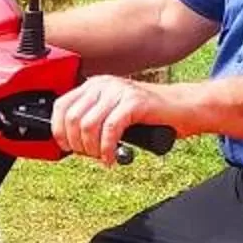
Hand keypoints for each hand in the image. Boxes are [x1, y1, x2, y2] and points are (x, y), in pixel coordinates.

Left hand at [52, 75, 172, 164]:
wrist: (184, 108)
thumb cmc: (151, 115)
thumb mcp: (113, 112)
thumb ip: (92, 120)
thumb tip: (68, 141)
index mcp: (95, 85)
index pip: (61, 106)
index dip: (59, 131)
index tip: (66, 147)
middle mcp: (104, 84)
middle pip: (72, 118)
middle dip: (76, 144)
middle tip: (88, 155)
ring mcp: (119, 91)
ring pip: (88, 125)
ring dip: (91, 149)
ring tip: (101, 157)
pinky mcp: (134, 102)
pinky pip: (110, 130)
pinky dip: (107, 149)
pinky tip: (111, 157)